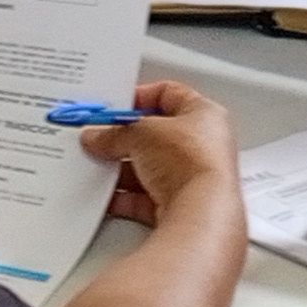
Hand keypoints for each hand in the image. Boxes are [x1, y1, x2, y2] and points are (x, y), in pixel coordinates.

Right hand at [77, 80, 238, 233]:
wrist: (201, 211)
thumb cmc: (191, 163)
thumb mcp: (141, 134)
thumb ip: (115, 133)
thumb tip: (100, 136)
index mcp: (205, 114)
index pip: (170, 94)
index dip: (141, 97)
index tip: (117, 106)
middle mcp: (205, 146)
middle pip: (157, 136)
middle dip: (128, 139)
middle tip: (105, 139)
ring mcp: (195, 178)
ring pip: (152, 169)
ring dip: (127, 170)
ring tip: (105, 167)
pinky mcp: (182, 205)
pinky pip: (149, 197)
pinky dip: (129, 197)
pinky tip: (113, 195)